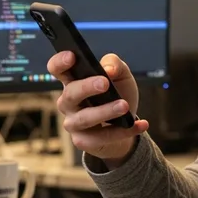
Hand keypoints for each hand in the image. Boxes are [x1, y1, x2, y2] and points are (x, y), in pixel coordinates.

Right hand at [47, 51, 149, 167]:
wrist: (126, 124)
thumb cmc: (118, 94)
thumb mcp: (121, 75)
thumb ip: (115, 65)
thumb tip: (108, 69)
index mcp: (73, 80)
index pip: (57, 69)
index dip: (60, 62)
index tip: (72, 55)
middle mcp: (68, 102)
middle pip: (70, 94)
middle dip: (86, 87)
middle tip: (104, 83)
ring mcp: (73, 123)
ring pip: (84, 118)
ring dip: (105, 112)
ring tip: (124, 106)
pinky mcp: (83, 141)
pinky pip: (101, 138)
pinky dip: (123, 131)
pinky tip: (140, 124)